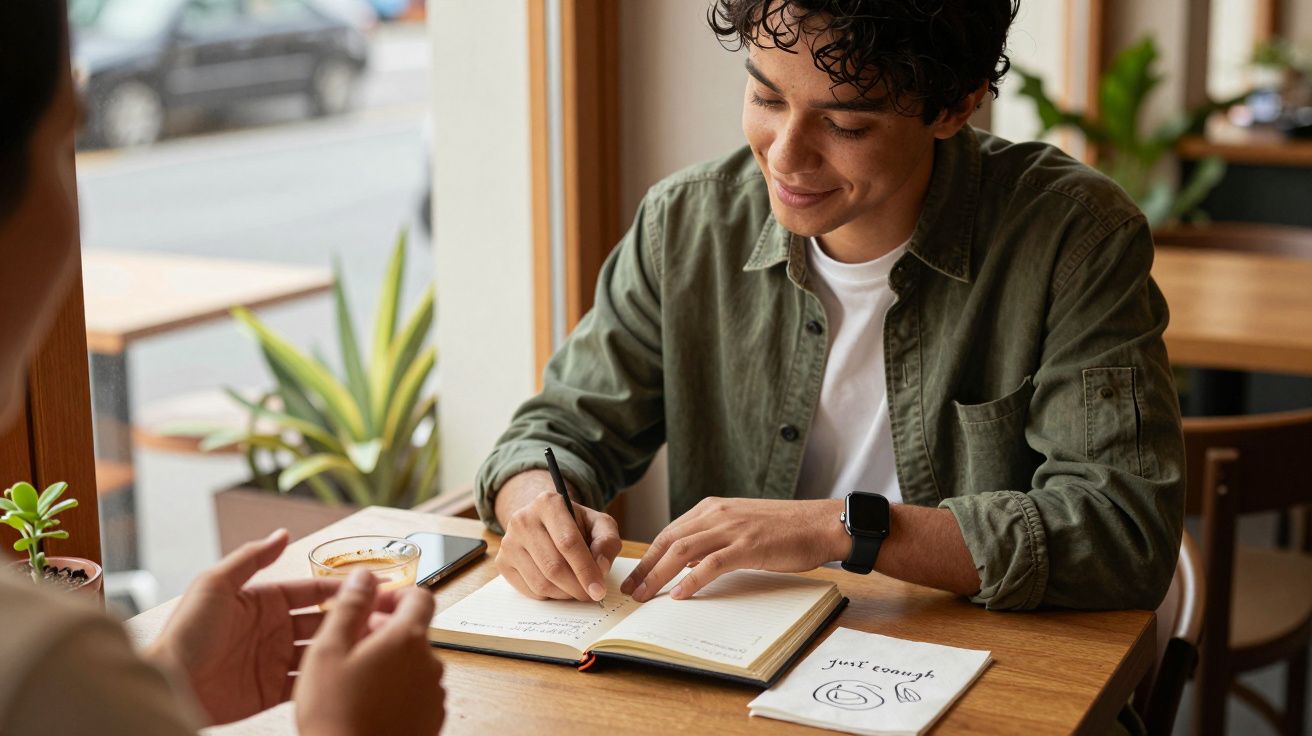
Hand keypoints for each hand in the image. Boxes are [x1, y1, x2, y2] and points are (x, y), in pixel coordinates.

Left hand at [145, 529, 395, 724]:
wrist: (170, 684)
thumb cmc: (186, 633)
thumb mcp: (215, 584)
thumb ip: (251, 558)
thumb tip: (282, 532)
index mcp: (262, 601)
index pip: (309, 590)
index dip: (338, 588)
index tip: (369, 586)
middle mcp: (272, 629)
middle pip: (321, 620)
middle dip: (349, 618)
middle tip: (380, 619)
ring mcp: (273, 660)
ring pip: (320, 650)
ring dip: (343, 647)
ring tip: (372, 646)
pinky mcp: (271, 690)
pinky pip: (306, 682)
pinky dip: (327, 677)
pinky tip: (345, 672)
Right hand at [295, 570, 444, 735]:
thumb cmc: (335, 714)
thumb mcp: (328, 651)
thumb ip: (350, 606)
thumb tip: (364, 575)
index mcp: (407, 638)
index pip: (420, 595)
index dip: (395, 596)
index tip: (371, 608)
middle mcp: (430, 662)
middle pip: (414, 631)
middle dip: (384, 631)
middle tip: (350, 648)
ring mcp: (434, 693)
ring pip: (414, 663)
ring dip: (391, 662)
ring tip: (355, 682)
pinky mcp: (432, 718)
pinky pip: (417, 691)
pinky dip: (398, 690)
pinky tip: (369, 704)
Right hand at [495, 470, 622, 600]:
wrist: (543, 521)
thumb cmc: (575, 524)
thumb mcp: (598, 524)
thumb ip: (607, 541)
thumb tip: (600, 568)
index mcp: (548, 503)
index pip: (568, 543)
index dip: (586, 570)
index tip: (599, 590)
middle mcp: (523, 519)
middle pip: (553, 566)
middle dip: (577, 587)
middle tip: (591, 595)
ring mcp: (508, 541)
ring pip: (541, 583)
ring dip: (564, 594)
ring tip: (576, 588)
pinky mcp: (502, 561)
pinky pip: (529, 590)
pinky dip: (549, 596)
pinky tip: (559, 586)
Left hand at [621, 497, 846, 601]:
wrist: (820, 523)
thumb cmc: (783, 529)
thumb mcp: (740, 525)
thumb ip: (713, 538)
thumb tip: (686, 563)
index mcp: (712, 507)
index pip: (670, 532)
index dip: (648, 556)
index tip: (634, 576)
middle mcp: (717, 513)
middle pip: (669, 541)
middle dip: (645, 567)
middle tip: (630, 590)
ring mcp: (732, 528)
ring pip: (683, 551)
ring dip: (659, 575)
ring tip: (646, 596)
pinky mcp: (748, 545)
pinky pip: (711, 564)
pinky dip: (692, 580)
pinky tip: (680, 595)